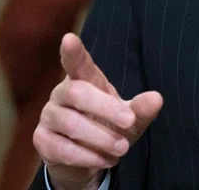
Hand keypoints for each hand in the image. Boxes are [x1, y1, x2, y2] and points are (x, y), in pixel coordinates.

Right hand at [32, 33, 163, 189]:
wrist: (86, 159)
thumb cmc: (107, 127)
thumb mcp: (129, 119)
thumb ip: (141, 109)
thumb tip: (157, 98)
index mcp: (84, 80)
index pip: (76, 62)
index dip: (72, 52)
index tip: (69, 39)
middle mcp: (61, 93)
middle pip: (78, 93)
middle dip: (106, 108)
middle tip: (129, 121)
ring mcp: (49, 116)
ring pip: (71, 123)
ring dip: (100, 138)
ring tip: (122, 148)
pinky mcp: (42, 140)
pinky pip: (63, 148)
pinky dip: (88, 156)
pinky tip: (104, 159)